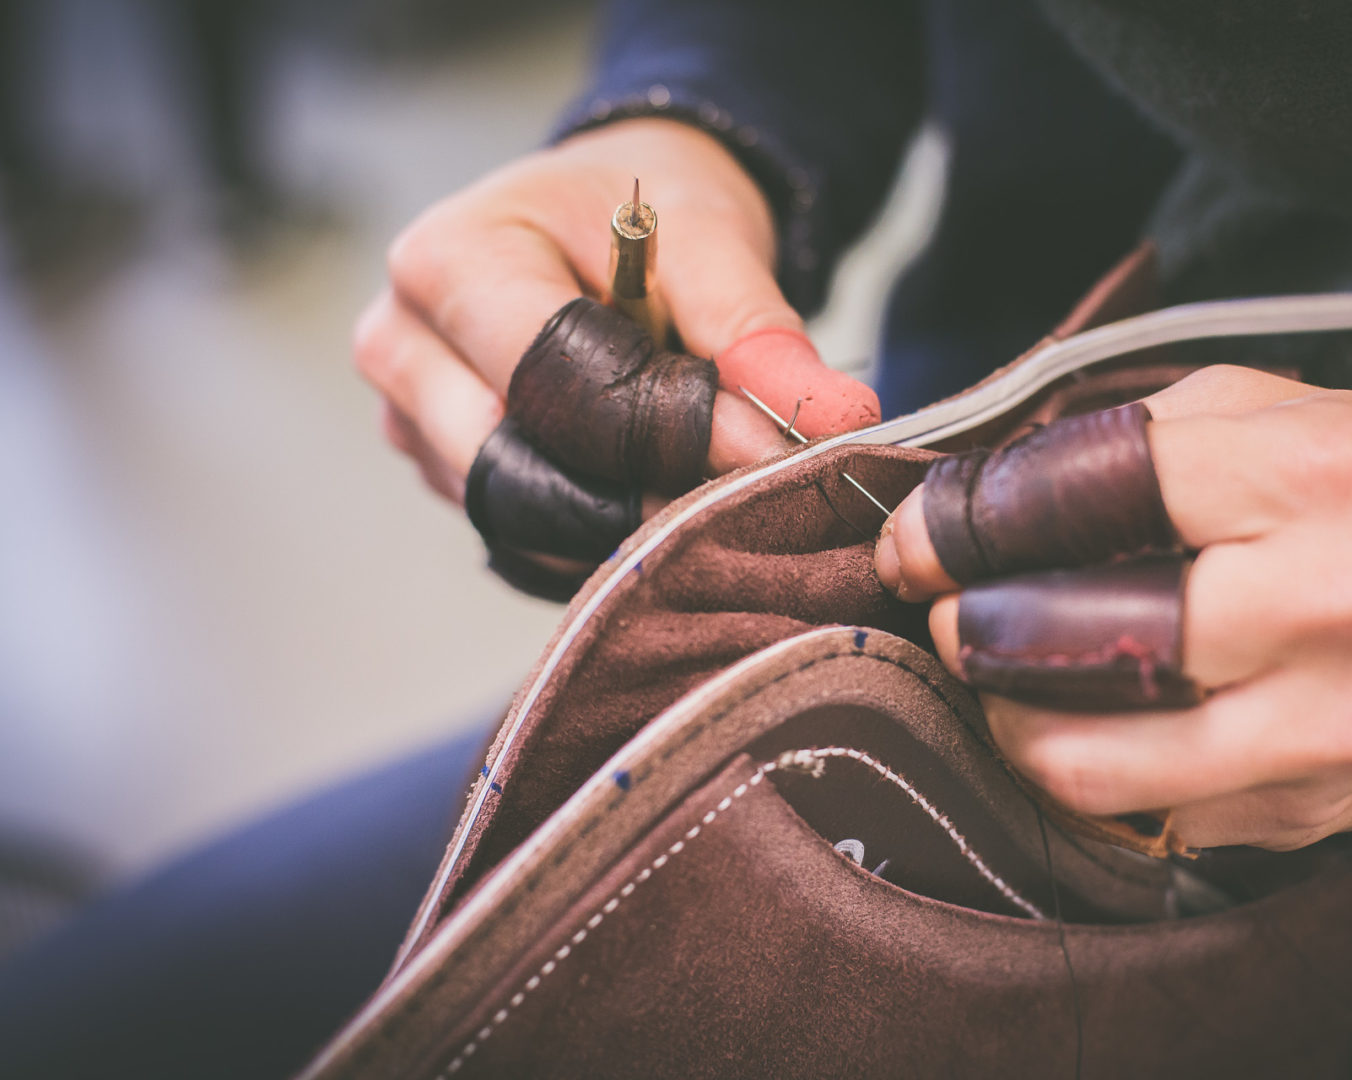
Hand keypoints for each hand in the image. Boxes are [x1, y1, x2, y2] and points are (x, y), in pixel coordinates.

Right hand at [353, 117, 876, 511]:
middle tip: (732, 491)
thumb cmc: (647, 216)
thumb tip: (832, 419)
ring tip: (694, 481)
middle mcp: (403, 345)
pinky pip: (516, 535)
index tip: (763, 453)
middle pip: (519, 467)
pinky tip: (648, 497)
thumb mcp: (714, 244)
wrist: (605, 219)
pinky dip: (592, 531)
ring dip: (617, 518)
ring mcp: (408, 418)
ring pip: (517, 516)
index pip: (552, 384)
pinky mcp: (439, 470)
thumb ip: (760, 333)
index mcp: (449, 262)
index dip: (664, 432)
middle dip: (637, 491)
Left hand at [874, 365, 1351, 850]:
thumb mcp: (1250, 413)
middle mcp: (1339, 606)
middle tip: (954, 619)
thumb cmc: (1348, 489)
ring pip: (1105, 763)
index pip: (1097, 497)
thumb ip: (1109, 445)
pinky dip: (1099, 769)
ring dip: (1016, 724)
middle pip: (1095, 643)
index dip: (976, 523)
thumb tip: (960, 516)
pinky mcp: (1315, 807)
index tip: (914, 543)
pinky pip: (1155, 810)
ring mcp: (1333, 725)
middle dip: (985, 634)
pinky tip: (1097, 723)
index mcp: (1316, 476)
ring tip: (1002, 681)